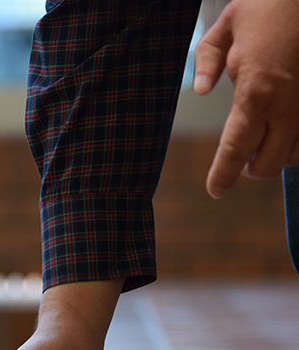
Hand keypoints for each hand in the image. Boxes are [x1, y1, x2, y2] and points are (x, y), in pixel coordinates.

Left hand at [194, 0, 298, 197]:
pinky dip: (298, 143)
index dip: (222, 176)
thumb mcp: (229, 23)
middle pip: (266, 166)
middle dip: (250, 169)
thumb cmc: (271, 2)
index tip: (215, 190)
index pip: (234, 151)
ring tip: (266, 138)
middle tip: (241, 159)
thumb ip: (207, 59)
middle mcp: (286, 108)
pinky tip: (287, 129)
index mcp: (256, 94)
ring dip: (276, 155)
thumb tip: (201, 90)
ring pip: (293, 157)